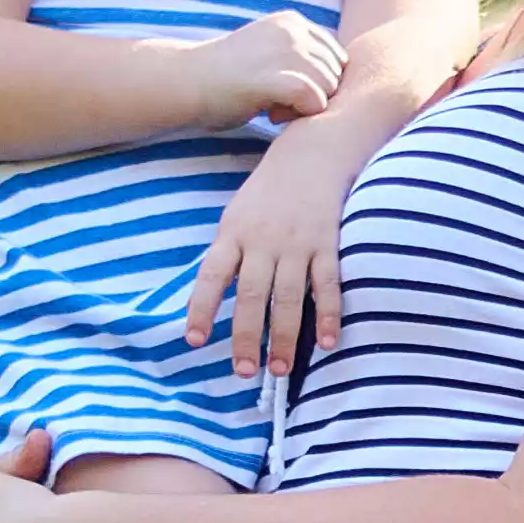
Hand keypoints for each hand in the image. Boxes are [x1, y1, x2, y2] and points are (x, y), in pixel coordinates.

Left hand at [184, 93, 385, 379]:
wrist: (314, 150)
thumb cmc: (270, 189)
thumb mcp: (238, 214)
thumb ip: (229, 253)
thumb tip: (214, 297)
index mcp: (234, 232)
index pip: (212, 275)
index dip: (202, 308)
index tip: (195, 340)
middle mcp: (264, 240)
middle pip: (252, 294)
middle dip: (248, 336)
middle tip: (245, 371)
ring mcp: (297, 242)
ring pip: (289, 297)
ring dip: (286, 336)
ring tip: (281, 370)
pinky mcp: (328, 243)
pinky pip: (328, 284)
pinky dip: (329, 314)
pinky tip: (327, 343)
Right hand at [199, 7, 346, 130]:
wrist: (184, 81)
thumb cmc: (225, 76)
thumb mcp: (267, 51)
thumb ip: (299, 56)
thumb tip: (340, 80)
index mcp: (293, 21)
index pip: (336, 56)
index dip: (319, 80)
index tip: (287, 91)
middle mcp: (293, 31)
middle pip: (336, 73)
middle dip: (315, 94)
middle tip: (278, 103)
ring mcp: (285, 51)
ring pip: (329, 89)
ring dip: (307, 107)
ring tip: (273, 109)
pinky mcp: (276, 77)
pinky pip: (315, 102)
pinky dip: (301, 115)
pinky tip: (273, 115)